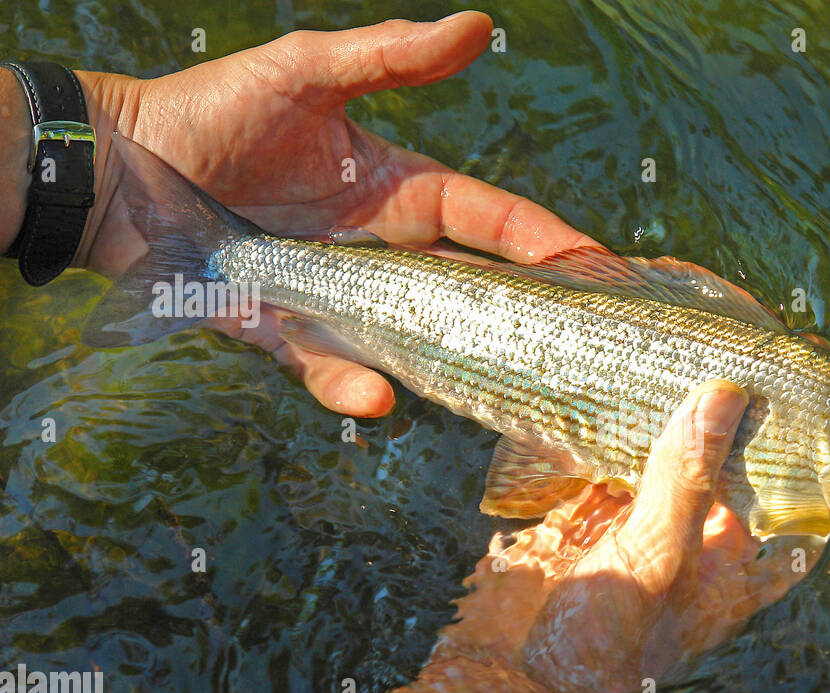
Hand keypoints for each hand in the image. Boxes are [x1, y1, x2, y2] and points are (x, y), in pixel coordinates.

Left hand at [74, 13, 599, 415]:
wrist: (117, 162)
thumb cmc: (212, 109)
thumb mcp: (307, 72)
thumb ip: (390, 57)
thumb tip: (479, 26)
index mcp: (396, 190)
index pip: (486, 217)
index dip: (541, 238)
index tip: (594, 262)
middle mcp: (377, 250)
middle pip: (463, 288)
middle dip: (517, 313)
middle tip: (570, 340)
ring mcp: (334, 294)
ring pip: (406, 340)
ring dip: (444, 365)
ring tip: (490, 384)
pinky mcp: (281, 329)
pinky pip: (322, 363)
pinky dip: (347, 384)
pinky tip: (375, 400)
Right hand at [376, 381, 822, 692]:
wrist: (507, 684)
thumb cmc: (604, 647)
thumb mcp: (658, 561)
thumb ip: (686, 481)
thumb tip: (725, 396)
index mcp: (729, 567)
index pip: (789, 513)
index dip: (807, 468)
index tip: (819, 406)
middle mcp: (687, 543)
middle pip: (723, 473)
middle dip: (729, 423)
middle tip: (743, 350)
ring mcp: (632, 528)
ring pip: (659, 460)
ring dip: (665, 417)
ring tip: (683, 346)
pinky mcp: (579, 518)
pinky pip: (598, 463)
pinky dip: (602, 429)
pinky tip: (608, 382)